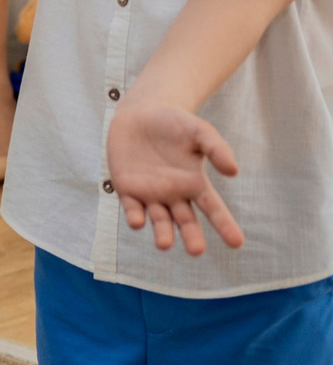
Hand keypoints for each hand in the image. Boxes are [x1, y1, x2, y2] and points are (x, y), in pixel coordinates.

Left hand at [107, 100, 246, 256]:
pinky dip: (135, 216)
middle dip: (191, 237)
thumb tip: (234, 172)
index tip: (237, 244)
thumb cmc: (175, 123)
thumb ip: (217, 149)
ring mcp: (150, 194)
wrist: (140, 113)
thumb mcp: (200, 132)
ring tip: (165, 245)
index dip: (225, 226)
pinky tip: (138, 221)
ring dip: (162, 234)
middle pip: (185, 222)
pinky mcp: (127, 189)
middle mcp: (175, 195)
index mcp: (195, 184)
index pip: (214, 210)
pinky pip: (132, 207)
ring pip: (159, 221)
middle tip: (196, 251)